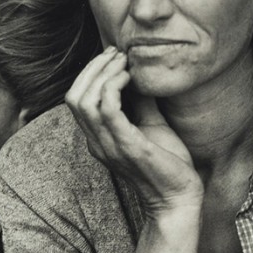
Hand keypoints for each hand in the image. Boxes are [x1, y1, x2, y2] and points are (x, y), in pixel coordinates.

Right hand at [65, 47, 202, 212]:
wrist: (179, 199)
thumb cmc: (167, 165)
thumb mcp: (151, 125)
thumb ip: (141, 102)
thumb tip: (141, 74)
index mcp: (98, 138)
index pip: (75, 100)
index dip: (89, 73)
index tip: (113, 56)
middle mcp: (97, 142)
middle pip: (74, 97)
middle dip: (93, 68)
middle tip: (117, 54)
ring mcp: (109, 146)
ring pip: (84, 100)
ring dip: (103, 73)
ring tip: (123, 62)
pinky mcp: (127, 147)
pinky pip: (107, 110)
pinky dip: (114, 87)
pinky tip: (130, 78)